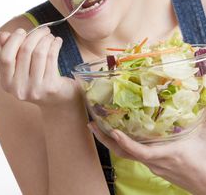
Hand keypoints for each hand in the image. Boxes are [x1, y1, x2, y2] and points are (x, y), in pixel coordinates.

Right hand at [0, 27, 77, 106]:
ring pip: (39, 53)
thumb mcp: (20, 67)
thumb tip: (3, 35)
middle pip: (25, 51)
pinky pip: (51, 57)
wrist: (57, 101)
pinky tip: (57, 41)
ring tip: (50, 36)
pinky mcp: (50, 86)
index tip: (22, 31)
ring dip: (46, 39)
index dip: (13, 41)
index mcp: (6, 83)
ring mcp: (35, 89)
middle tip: (43, 29)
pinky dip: (55, 45)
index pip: (5, 58)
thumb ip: (9, 51)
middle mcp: (18, 88)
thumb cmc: (37, 79)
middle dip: (35, 35)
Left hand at [88, 121, 205, 194]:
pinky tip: (119, 134)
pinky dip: (123, 145)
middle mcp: (152, 162)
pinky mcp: (152, 166)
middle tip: (91, 125)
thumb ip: (197, 119)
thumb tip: (198, 101)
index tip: (113, 131)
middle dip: (105, 139)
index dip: (126, 143)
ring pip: (126, 154)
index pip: (140, 152)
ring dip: (111, 141)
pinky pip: (133, 155)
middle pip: (123, 153)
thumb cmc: (201, 161)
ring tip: (99, 126)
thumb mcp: (198, 137)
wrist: (205, 184)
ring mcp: (150, 165)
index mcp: (163, 154)